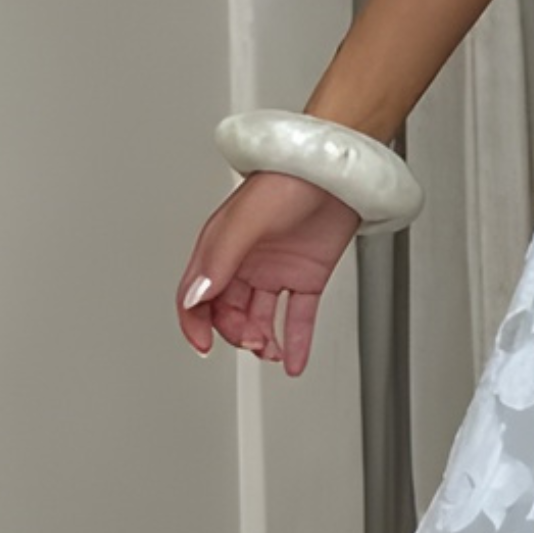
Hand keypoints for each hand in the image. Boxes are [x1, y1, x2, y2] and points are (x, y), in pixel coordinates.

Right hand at [176, 172, 362, 375]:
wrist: (338, 171)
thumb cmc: (291, 179)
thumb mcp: (247, 219)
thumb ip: (222, 258)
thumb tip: (198, 295)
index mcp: (221, 246)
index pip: (195, 295)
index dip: (195, 323)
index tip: (204, 345)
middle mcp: (245, 261)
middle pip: (227, 311)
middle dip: (236, 332)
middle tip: (252, 341)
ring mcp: (276, 270)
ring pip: (259, 317)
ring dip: (263, 341)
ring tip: (272, 353)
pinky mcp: (307, 275)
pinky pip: (297, 315)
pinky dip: (296, 341)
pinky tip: (294, 361)